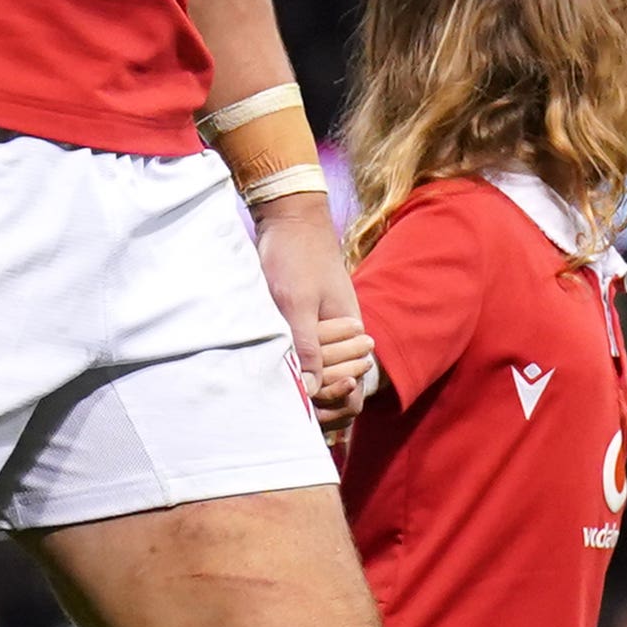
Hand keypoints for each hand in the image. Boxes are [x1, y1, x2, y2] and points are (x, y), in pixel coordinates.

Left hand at [254, 200, 374, 431]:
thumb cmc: (296, 257)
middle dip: (319, 405)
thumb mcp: (298, 303)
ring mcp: (322, 332)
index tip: (308, 407)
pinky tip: (273, 377)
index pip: (353, 390)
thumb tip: (310, 390)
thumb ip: (306, 347)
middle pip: (338, 390)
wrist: (289, 218)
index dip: (334, 406)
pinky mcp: (304, 325)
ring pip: (320, 377)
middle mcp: (341, 339)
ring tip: (281, 397)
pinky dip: (293, 372)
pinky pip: (304, 359)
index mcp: (351, 335)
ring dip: (305, 389)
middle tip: (291, 408)